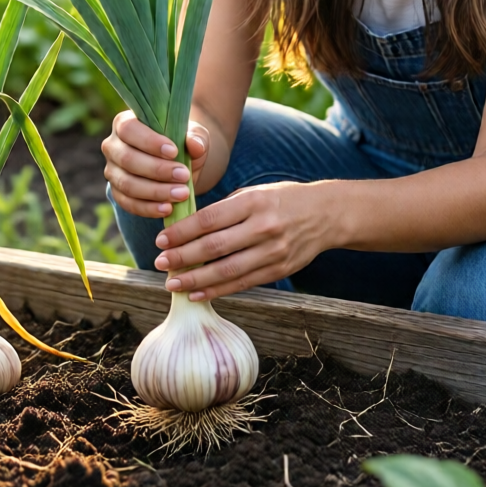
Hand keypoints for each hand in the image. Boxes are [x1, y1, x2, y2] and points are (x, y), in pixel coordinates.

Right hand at [102, 110, 208, 219]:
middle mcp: (113, 146)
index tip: (174, 152)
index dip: (149, 141)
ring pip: (127, 184)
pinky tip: (168, 208)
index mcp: (124, 123)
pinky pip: (128, 204)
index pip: (129, 129)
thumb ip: (196, 137)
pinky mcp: (117, 193)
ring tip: (181, 193)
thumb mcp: (194, 135)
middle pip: (127, 159)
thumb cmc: (182, 143)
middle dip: (157, 170)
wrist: (179, 165)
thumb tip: (195, 145)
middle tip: (183, 175)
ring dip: (156, 191)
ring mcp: (112, 171)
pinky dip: (148, 208)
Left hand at [152, 181, 330, 300]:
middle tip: (160, 263)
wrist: (326, 214)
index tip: (161, 240)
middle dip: (182, 257)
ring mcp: (273, 251)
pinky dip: (217, 290)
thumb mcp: (256, 193)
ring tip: (173, 284)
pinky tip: (197, 293)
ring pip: (227, 270)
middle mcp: (264, 227)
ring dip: (196, 280)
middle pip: (215, 247)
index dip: (182, 232)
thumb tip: (187, 226)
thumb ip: (225, 209)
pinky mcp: (279, 270)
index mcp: (254, 202)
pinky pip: (242, 283)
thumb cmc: (283, 200)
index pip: (210, 219)